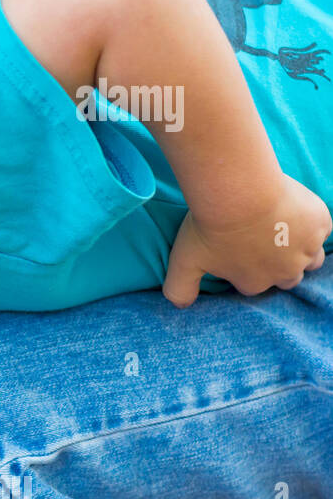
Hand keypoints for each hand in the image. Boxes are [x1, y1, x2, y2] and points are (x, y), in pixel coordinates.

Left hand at [163, 174, 331, 307]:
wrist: (238, 192)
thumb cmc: (210, 227)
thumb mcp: (184, 262)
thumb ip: (179, 289)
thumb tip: (179, 306)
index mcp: (254, 283)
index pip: (253, 284)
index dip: (245, 269)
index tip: (237, 251)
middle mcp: (285, 272)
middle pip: (287, 277)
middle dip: (276, 265)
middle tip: (261, 242)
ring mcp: (306, 249)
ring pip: (311, 259)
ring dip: (299, 250)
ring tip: (282, 233)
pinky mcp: (320, 225)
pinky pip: (321, 229)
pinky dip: (310, 223)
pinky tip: (293, 211)